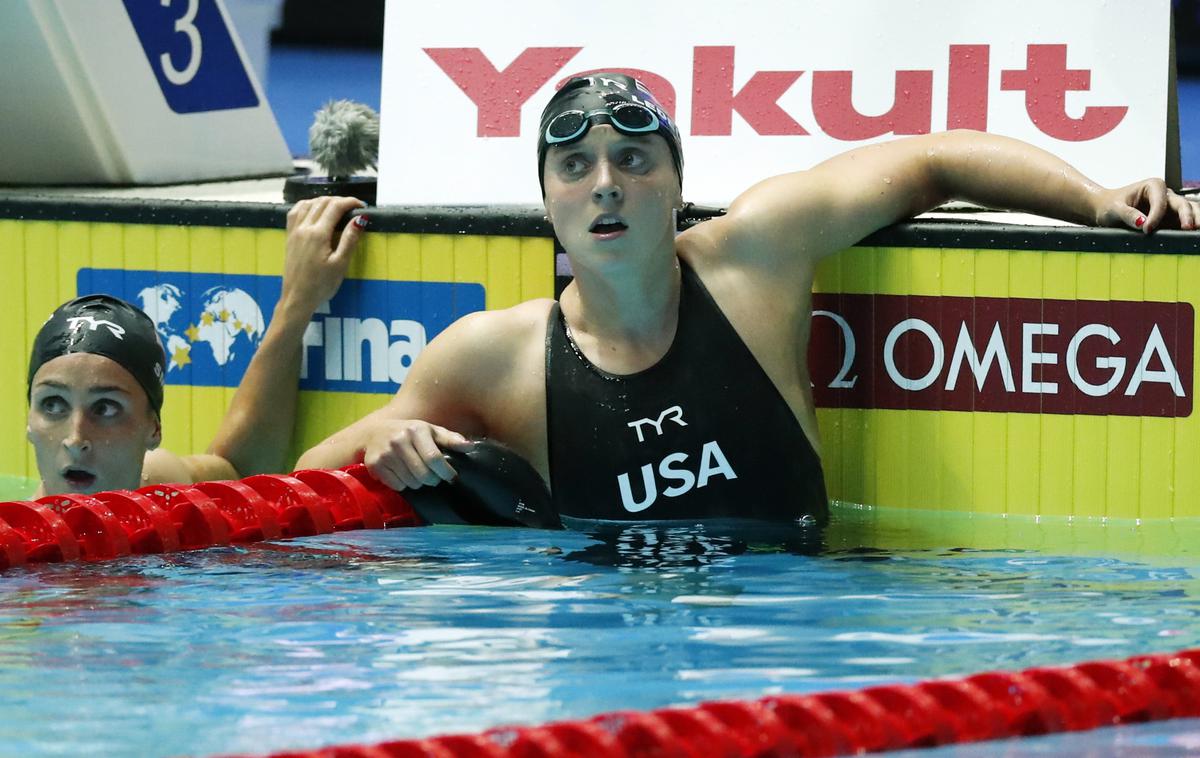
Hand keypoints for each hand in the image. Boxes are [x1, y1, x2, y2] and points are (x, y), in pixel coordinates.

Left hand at [281, 196, 367, 311]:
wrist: (298, 297)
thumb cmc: (321, 284)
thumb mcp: (340, 264)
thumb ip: (349, 239)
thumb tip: (360, 219)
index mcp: (318, 234)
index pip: (335, 207)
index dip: (350, 202)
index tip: (362, 206)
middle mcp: (304, 227)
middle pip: (322, 202)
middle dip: (339, 200)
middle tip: (353, 208)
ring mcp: (294, 231)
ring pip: (308, 204)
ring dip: (324, 201)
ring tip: (336, 207)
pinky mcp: (289, 236)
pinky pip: (296, 211)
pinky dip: (307, 205)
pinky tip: (313, 209)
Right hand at [361, 418, 472, 490]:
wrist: (374, 433)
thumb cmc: (409, 432)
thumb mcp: (430, 431)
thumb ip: (450, 439)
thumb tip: (470, 446)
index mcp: (416, 429)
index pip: (434, 458)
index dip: (445, 472)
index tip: (451, 477)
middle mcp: (399, 440)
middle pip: (423, 474)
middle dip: (432, 480)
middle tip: (432, 477)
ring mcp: (385, 453)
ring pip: (411, 482)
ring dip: (418, 483)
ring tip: (416, 473)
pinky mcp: (374, 465)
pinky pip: (397, 486)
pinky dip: (403, 484)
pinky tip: (402, 474)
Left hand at [1096, 178, 1198, 233]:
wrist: (1107, 210)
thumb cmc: (1110, 205)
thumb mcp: (1114, 209)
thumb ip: (1128, 214)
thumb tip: (1142, 222)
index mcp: (1153, 187)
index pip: (1160, 201)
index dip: (1156, 216)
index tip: (1146, 229)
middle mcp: (1166, 195)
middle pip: (1181, 204)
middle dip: (1187, 215)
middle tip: (1188, 227)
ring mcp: (1170, 208)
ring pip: (1188, 211)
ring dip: (1195, 219)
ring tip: (1197, 230)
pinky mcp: (1171, 220)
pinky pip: (1183, 223)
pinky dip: (1190, 227)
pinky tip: (1194, 235)